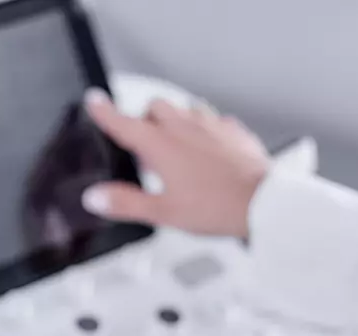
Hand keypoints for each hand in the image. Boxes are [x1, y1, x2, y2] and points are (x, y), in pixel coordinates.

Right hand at [82, 88, 270, 238]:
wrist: (263, 202)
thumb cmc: (217, 207)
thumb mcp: (163, 213)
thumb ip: (125, 203)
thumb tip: (95, 197)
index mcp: (161, 145)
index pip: (122, 122)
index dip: (104, 112)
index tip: (94, 101)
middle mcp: (184, 128)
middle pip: (153, 107)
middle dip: (143, 120)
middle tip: (143, 146)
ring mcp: (211, 125)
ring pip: (183, 109)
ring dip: (173, 122)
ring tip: (174, 149)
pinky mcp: (232, 131)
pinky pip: (212, 121)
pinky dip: (203, 131)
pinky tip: (205, 150)